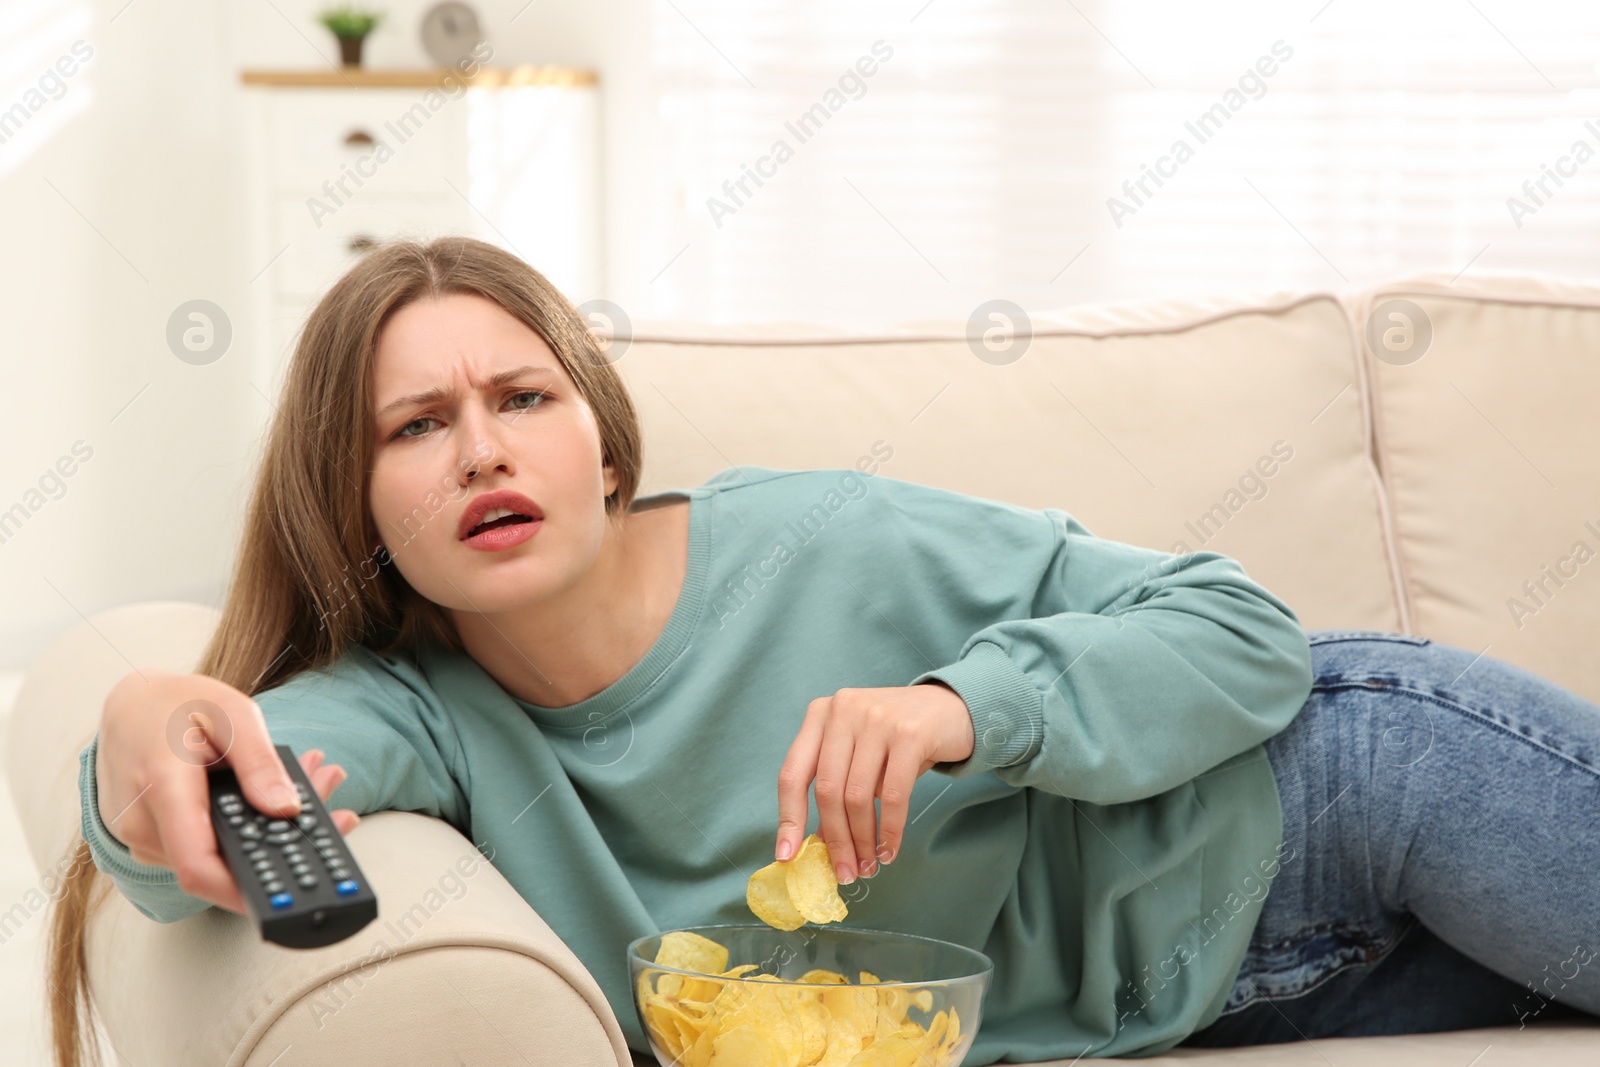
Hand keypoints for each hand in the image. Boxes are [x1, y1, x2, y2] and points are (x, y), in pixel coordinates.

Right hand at [95, 668, 361, 916]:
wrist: (127, 707)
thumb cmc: (173, 703)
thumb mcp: (231, 714)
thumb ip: (259, 763)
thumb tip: (287, 808)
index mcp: (162, 789)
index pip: (199, 867)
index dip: (245, 890)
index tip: (292, 890)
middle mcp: (143, 825)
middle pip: (220, 863)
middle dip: (282, 846)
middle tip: (337, 812)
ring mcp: (143, 838)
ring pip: (216, 856)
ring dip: (268, 831)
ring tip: (316, 783)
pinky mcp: (153, 841)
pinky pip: (204, 846)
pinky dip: (245, 826)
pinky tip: (276, 797)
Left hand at [775, 682, 973, 883]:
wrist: (951, 709)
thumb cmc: (897, 738)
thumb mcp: (859, 755)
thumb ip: (837, 789)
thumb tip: (819, 843)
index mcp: (820, 714)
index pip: (792, 773)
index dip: (788, 818)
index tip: (787, 855)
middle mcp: (843, 710)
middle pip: (827, 790)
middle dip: (836, 840)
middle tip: (845, 871)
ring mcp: (876, 718)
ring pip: (858, 796)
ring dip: (863, 840)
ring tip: (869, 863)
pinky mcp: (909, 734)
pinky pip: (893, 795)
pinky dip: (890, 830)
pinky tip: (890, 848)